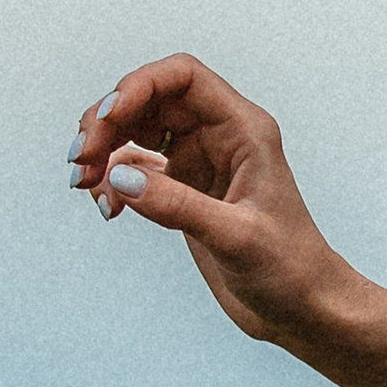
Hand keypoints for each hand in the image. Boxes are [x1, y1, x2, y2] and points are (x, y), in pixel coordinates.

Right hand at [69, 55, 346, 347]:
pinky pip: (136, 168)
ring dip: (103, 150)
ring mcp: (199, 162)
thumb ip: (178, 206)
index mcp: (244, 130)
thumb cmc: (290, 269)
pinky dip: (113, 181)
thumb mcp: (236, 237)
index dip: (139, 86)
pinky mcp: (184, 191)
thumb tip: (119, 177)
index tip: (106, 120)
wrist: (304, 309)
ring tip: (85, 185)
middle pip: (149, 99)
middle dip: (107, 122)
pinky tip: (109, 209)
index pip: (183, 78)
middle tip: (82, 162)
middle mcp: (220, 137)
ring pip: (137, 131)